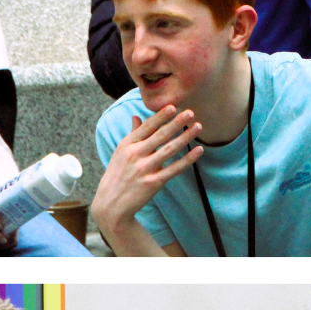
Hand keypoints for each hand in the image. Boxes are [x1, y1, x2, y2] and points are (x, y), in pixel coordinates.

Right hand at [93, 103, 203, 246]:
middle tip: (190, 112)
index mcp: (127, 145)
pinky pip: (174, 168)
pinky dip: (187, 159)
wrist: (112, 203)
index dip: (160, 116)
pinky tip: (198, 150)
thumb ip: (132, 134)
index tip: (172, 106)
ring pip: (169, 149)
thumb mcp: (120, 152)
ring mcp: (144, 169)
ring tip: (198, 126)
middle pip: (160, 135)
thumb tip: (136, 116)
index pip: (146, 127)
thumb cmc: (118, 174)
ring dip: (186, 137)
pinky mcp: (153, 182)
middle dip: (176, 123)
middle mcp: (135, 154)